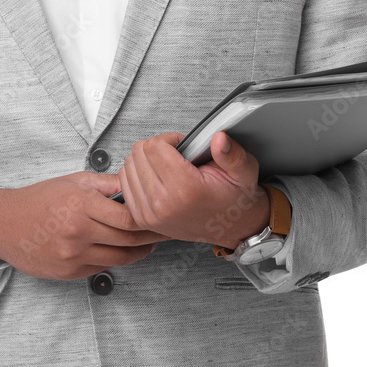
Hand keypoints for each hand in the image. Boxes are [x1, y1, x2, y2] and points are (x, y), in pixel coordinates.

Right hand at [0, 171, 169, 280]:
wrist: (5, 224)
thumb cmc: (38, 199)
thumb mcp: (73, 181)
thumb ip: (106, 184)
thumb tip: (134, 183)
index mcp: (81, 204)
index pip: (127, 217)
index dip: (148, 219)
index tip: (160, 215)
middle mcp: (78, 232)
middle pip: (128, 240)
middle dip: (151, 237)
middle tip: (166, 231)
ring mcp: (73, 255)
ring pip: (119, 258)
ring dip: (139, 252)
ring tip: (151, 244)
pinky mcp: (69, 272)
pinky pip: (103, 267)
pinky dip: (117, 259)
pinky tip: (123, 251)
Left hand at [118, 131, 270, 247]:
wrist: (230, 228)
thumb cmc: (232, 198)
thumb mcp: (243, 171)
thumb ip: (232, 154)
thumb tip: (219, 138)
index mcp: (186, 190)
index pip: (155, 146)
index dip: (169, 139)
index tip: (181, 146)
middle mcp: (163, 205)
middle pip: (139, 153)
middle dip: (156, 147)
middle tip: (175, 156)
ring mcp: (149, 214)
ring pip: (128, 165)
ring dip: (145, 160)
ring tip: (166, 166)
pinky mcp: (141, 219)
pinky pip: (124, 183)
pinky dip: (136, 174)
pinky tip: (154, 176)